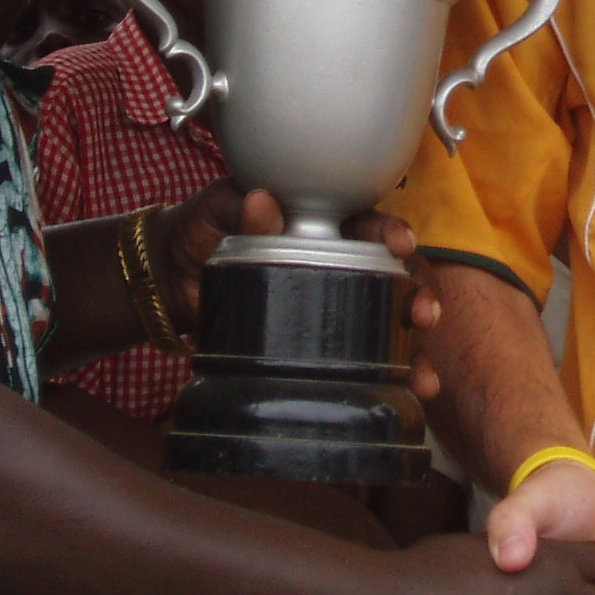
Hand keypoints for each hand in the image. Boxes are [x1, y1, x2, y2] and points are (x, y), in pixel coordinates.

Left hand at [151, 191, 440, 392]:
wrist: (170, 277)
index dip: (390, 231)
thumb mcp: (217, 209)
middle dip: (419, 294)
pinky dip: (389, 376)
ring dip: (414, 348)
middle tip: (424, 316)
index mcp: (321, 222)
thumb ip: (239, 206)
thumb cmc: (201, 227)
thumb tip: (261, 201)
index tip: (402, 244)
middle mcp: (337, 259)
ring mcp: (331, 302)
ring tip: (423, 376)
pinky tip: (408, 394)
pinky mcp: (318, 339)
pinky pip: (361, 356)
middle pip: (394, 275)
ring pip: (387, 321)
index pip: (367, 223)